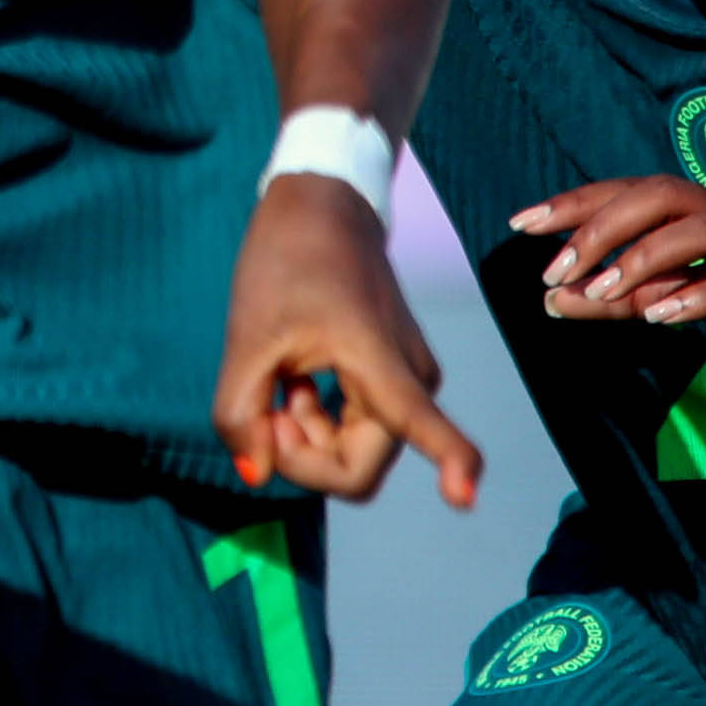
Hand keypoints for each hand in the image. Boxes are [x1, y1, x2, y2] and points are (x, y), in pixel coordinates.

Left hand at [218, 176, 483, 506]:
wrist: (321, 208)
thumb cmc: (285, 262)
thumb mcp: (246, 337)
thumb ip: (240, 413)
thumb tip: (256, 476)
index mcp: (380, 361)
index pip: (425, 424)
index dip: (450, 464)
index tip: (465, 497)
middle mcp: (411, 379)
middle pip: (358, 466)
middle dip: (304, 456)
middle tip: (270, 404)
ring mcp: (409, 379)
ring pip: (355, 452)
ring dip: (308, 435)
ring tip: (284, 381)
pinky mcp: (398, 378)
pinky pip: (358, 429)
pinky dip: (320, 420)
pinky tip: (298, 382)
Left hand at [517, 177, 705, 375]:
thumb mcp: (703, 296)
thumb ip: (638, 294)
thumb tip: (560, 298)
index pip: (633, 190)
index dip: (577, 202)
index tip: (521, 223)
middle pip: (659, 196)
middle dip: (601, 226)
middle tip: (553, 267)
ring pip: (700, 231)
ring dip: (645, 259)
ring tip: (601, 291)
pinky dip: (701, 296)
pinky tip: (662, 318)